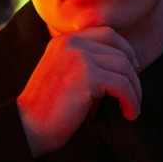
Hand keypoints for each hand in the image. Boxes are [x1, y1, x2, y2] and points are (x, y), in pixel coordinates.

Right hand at [16, 27, 140, 157]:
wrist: (28, 127)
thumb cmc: (47, 109)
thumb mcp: (64, 74)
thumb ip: (86, 63)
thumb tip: (125, 66)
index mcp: (63, 40)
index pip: (106, 34)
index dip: (125, 50)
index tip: (133, 69)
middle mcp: (71, 43)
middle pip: (118, 51)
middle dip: (132, 75)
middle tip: (134, 95)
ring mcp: (79, 57)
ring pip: (124, 67)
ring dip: (134, 90)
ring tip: (132, 108)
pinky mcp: (87, 75)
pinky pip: (122, 85)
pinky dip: (131, 100)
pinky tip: (129, 113)